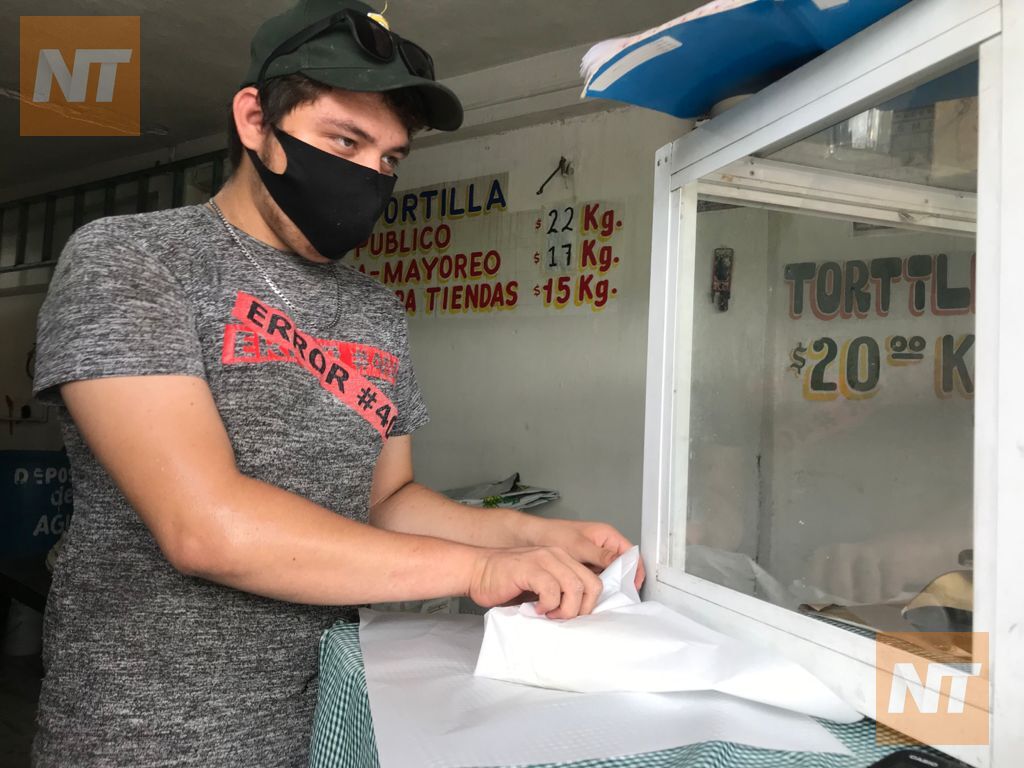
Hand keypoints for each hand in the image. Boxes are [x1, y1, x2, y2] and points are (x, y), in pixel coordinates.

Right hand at [468, 546, 603, 618]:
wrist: (476, 571)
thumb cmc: (505, 582)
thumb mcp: (539, 586)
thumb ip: (558, 593)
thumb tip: (575, 615)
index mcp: (562, 559)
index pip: (593, 581)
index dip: (587, 604)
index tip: (572, 616)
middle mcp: (557, 555)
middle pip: (590, 584)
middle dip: (581, 608)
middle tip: (562, 618)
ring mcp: (543, 559)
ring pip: (574, 587)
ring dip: (565, 608)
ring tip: (549, 614)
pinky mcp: (529, 567)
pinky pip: (552, 589)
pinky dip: (548, 604)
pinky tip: (536, 608)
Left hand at [523, 518, 644, 589]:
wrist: (532, 537)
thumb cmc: (554, 533)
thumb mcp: (579, 546)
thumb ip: (601, 555)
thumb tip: (619, 563)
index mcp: (607, 536)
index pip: (631, 554)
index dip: (635, 571)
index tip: (633, 587)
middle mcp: (604, 546)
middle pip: (622, 566)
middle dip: (621, 582)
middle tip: (617, 597)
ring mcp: (595, 557)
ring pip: (610, 574)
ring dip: (607, 586)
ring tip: (603, 598)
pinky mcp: (586, 566)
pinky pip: (597, 578)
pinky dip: (595, 587)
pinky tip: (591, 595)